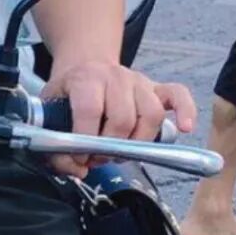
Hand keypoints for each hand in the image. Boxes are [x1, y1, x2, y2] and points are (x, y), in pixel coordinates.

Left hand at [41, 59, 195, 178]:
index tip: (80, 157)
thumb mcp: (49, 110)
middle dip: (111, 147)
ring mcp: (139, 81)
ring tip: (125, 151)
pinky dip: (185, 111)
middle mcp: (115, 76)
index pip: (90, 109)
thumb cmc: (69, 93)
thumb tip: (75, 169)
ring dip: (140, 141)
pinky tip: (183, 128)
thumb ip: (53, 144)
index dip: (86, 139)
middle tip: (100, 157)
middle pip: (122, 117)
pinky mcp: (158, 87)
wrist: (84, 66)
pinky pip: (179, 96)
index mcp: (86, 78)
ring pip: (151, 113)